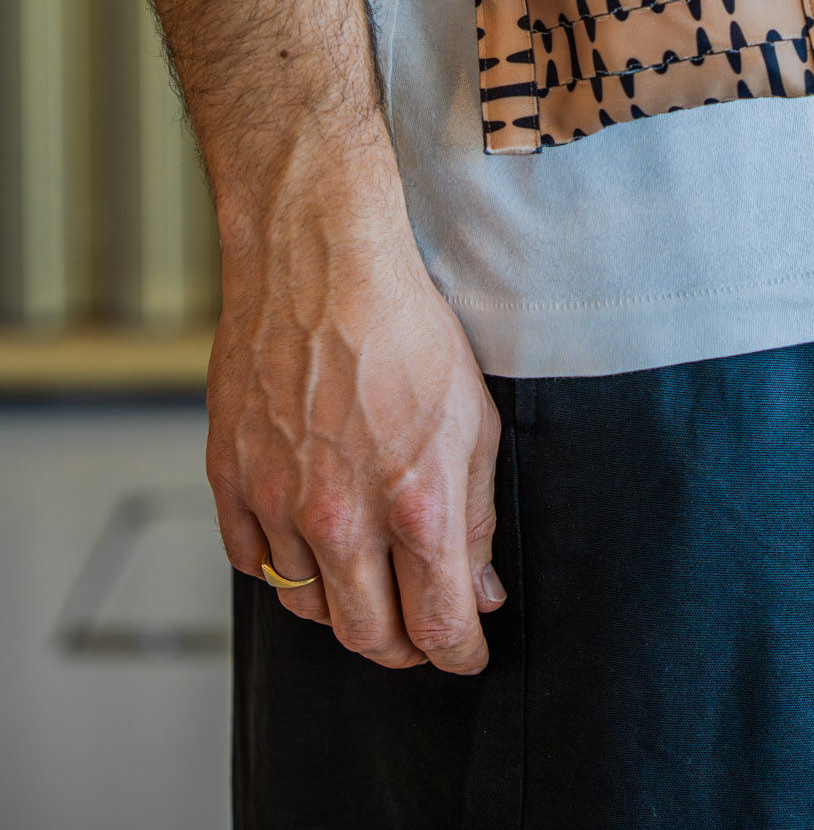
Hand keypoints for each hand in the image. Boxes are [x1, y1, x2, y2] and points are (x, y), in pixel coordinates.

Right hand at [206, 174, 503, 670]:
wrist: (318, 261)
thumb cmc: (404, 326)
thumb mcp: (472, 417)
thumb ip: (478, 514)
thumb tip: (481, 587)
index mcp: (416, 503)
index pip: (440, 627)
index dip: (460, 653)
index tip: (467, 652)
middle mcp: (342, 517)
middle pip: (368, 639)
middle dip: (404, 648)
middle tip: (420, 629)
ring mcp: (278, 502)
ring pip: (307, 608)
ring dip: (342, 606)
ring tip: (367, 575)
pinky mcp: (230, 479)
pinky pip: (252, 563)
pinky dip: (283, 565)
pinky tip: (308, 538)